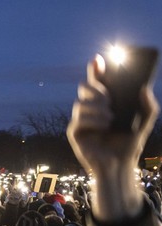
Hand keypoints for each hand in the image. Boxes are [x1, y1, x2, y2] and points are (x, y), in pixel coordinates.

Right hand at [67, 56, 158, 220]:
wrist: (121, 165)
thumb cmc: (130, 143)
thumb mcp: (145, 122)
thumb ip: (149, 105)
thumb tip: (144, 88)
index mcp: (105, 102)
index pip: (97, 80)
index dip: (95, 69)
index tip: (98, 60)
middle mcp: (91, 108)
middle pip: (84, 87)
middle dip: (95, 87)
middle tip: (109, 97)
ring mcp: (81, 119)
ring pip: (80, 103)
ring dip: (96, 107)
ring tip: (111, 117)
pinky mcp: (75, 132)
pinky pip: (78, 120)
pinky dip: (92, 120)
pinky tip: (104, 125)